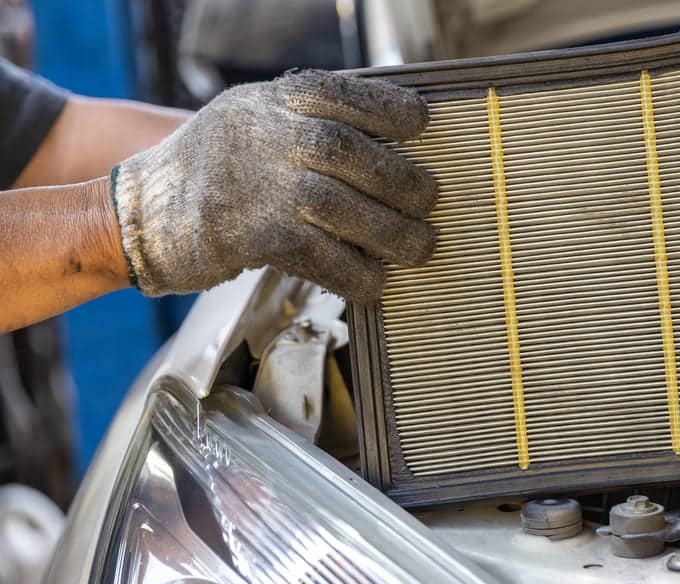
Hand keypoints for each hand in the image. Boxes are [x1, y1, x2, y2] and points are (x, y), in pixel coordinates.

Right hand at [110, 70, 436, 302]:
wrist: (140, 212)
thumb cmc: (213, 169)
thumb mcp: (253, 119)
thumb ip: (308, 122)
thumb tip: (387, 147)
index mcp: (272, 102)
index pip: (341, 94)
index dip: (389, 108)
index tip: (423, 125)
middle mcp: (265, 136)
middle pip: (349, 151)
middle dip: (402, 180)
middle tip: (429, 201)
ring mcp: (257, 186)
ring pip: (340, 206)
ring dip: (391, 233)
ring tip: (420, 247)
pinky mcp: (250, 236)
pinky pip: (317, 256)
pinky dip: (354, 274)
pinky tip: (376, 283)